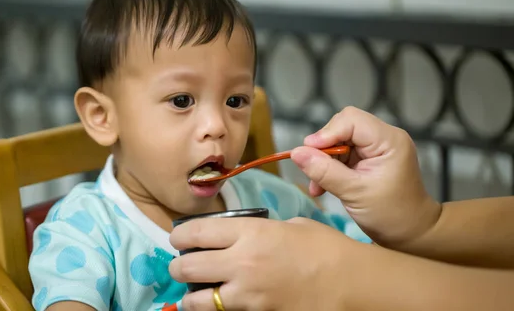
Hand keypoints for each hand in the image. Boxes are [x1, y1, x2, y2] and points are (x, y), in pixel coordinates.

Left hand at [169, 216, 362, 310]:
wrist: (350, 283)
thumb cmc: (324, 247)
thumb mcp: (290, 226)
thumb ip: (260, 230)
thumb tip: (242, 236)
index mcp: (250, 231)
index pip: (196, 232)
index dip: (179, 236)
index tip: (177, 239)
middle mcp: (241, 262)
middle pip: (186, 267)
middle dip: (178, 267)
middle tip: (181, 266)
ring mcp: (246, 293)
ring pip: (196, 300)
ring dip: (190, 296)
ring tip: (194, 292)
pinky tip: (217, 304)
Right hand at [290, 106, 440, 249]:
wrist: (412, 234)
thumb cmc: (391, 215)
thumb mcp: (354, 193)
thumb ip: (324, 171)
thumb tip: (296, 153)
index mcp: (389, 140)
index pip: (351, 120)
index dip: (326, 133)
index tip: (307, 152)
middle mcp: (384, 137)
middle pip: (343, 126)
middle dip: (324, 147)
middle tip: (312, 170)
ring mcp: (377, 147)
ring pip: (338, 140)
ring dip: (324, 160)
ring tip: (316, 185)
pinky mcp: (369, 158)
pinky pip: (342, 153)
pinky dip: (329, 167)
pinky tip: (322, 186)